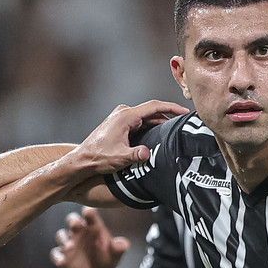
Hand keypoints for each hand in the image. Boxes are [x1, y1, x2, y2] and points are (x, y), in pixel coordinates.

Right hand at [48, 208, 129, 267]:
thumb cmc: (108, 259)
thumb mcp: (116, 254)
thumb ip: (120, 247)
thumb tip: (124, 244)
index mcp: (93, 226)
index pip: (90, 215)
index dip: (89, 212)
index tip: (89, 211)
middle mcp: (79, 231)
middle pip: (72, 220)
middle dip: (73, 220)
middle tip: (76, 223)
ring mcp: (68, 243)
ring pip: (61, 235)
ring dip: (64, 239)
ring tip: (71, 246)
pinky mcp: (62, 255)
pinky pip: (56, 253)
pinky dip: (57, 257)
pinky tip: (61, 262)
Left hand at [66, 100, 187, 175]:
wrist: (82, 160)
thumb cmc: (99, 158)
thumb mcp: (120, 158)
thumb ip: (136, 155)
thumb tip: (148, 153)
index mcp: (125, 117)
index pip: (154, 106)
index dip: (171, 108)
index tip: (185, 111)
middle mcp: (124, 113)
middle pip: (152, 112)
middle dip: (168, 117)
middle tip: (184, 125)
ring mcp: (121, 118)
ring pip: (146, 118)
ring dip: (159, 124)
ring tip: (174, 132)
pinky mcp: (120, 124)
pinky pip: (140, 123)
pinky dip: (151, 128)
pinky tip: (159, 137)